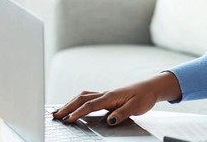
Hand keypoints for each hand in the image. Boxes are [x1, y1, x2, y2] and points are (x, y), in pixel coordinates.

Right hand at [53, 71, 181, 125]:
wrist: (151, 87)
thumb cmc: (144, 96)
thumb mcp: (136, 107)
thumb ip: (122, 113)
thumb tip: (110, 120)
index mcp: (111, 96)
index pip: (90, 105)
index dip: (78, 112)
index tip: (68, 119)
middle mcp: (106, 94)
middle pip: (82, 99)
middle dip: (67, 107)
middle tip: (55, 115)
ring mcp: (106, 94)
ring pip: (83, 96)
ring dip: (70, 103)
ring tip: (59, 111)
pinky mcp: (107, 96)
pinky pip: (89, 97)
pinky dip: (78, 101)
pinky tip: (74, 106)